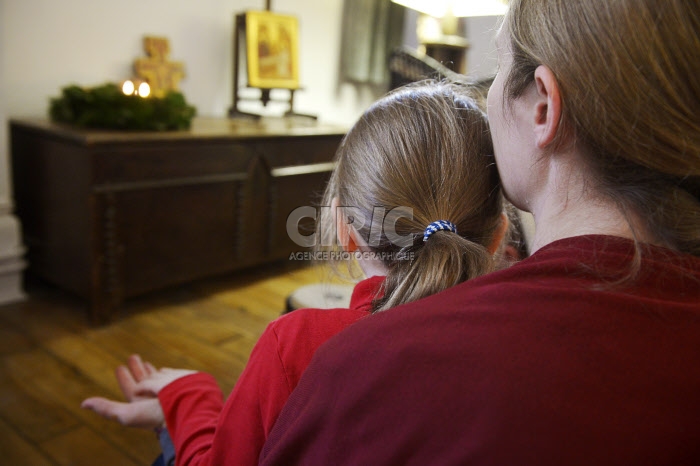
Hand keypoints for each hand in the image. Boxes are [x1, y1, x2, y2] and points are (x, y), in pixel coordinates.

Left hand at [81, 354, 195, 429]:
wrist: (187, 408)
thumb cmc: (157, 415)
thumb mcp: (126, 414)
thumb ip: (106, 408)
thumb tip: (83, 404)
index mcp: (141, 403)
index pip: (130, 387)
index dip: (124, 378)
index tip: (119, 366)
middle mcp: (154, 395)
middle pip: (142, 380)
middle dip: (136, 369)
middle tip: (132, 356)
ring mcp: (168, 388)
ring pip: (155, 377)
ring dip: (148, 369)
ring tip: (144, 360)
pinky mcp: (180, 381)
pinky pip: (168, 375)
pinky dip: (163, 371)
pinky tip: (162, 369)